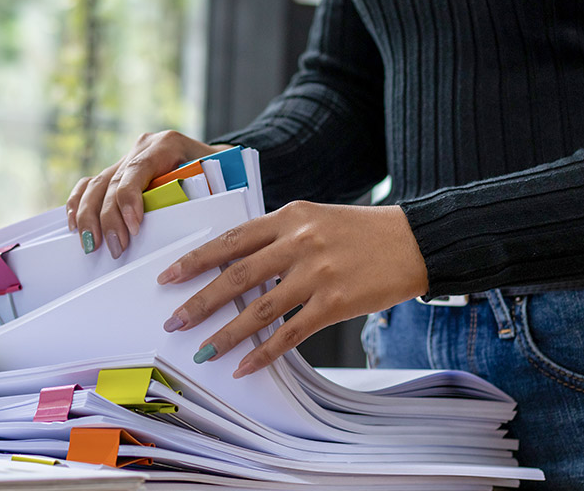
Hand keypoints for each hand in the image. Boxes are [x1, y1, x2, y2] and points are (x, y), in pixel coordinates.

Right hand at [65, 130, 228, 258]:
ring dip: (89, 217)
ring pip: (96, 185)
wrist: (217, 159)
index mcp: (167, 144)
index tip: (133, 227)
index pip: (139, 170)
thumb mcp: (218, 180)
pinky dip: (78, 204)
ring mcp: (126, 158)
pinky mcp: (116, 171)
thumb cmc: (220, 173)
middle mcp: (142, 148)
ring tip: (91, 245)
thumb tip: (188, 228)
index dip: (130, 199)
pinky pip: (89, 185)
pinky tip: (75, 226)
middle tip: (115, 249)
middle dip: (110, 219)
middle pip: (114, 182)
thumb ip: (202, 195)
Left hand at [156, 201, 428, 376]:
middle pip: (237, 276)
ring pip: (260, 310)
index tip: (168, 276)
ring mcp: (318, 274)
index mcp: (288, 218)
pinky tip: (246, 366)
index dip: (196, 260)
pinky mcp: (337, 303)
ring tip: (203, 351)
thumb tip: (234, 264)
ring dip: (227, 334)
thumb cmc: (359, 231)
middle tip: (175, 321)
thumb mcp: (313, 218)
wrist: (415, 241)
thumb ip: (276, 236)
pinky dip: (265, 353)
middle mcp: (299, 243)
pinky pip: (291, 333)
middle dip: (200, 301)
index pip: (230, 240)